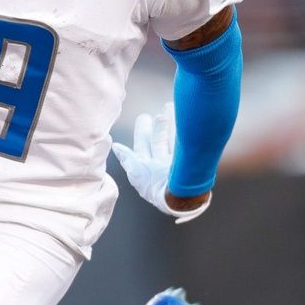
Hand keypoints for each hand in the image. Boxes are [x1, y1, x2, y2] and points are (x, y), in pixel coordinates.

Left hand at [112, 103, 210, 223]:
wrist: (178, 196)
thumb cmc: (155, 186)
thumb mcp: (137, 172)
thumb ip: (127, 158)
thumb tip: (115, 146)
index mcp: (146, 169)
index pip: (142, 147)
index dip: (142, 133)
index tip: (144, 118)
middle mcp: (161, 166)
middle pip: (159, 142)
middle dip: (158, 127)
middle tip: (159, 113)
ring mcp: (175, 164)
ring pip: (172, 140)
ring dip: (171, 124)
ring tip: (169, 107)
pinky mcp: (188, 162)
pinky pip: (184, 143)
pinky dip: (184, 131)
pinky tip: (184, 119)